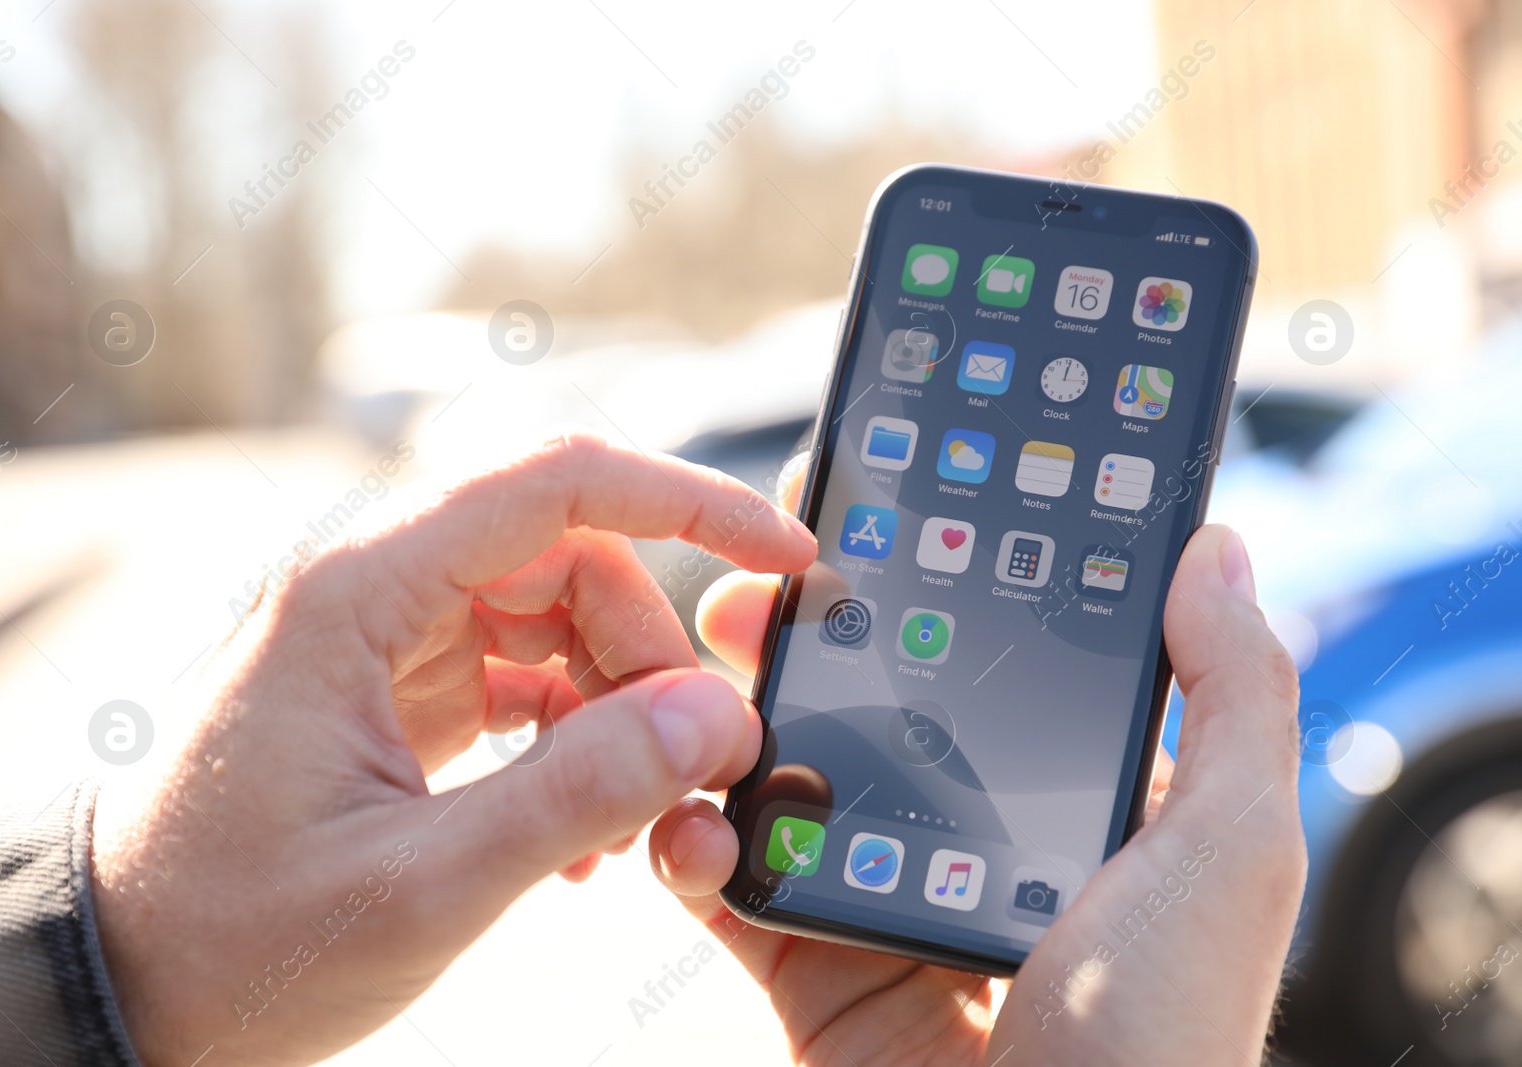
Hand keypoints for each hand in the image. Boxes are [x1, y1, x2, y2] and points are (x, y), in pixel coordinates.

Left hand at [87, 435, 816, 1065]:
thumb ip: (573, 794)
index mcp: (360, 593)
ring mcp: (385, 642)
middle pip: (570, 557)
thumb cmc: (233, 936)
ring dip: (618, 702)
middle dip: (650, 651)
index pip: (557, 484)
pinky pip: (522, 675)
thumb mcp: (420, 884)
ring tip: (631, 818)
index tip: (781, 555)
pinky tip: (583, 828)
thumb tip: (710, 718)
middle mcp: (374, 591)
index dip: (689, 501)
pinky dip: (574, 736)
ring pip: (555, 615)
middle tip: (692, 763)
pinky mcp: (395, 693)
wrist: (120, 982)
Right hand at [652, 459, 1304, 1064]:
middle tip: (753, 595)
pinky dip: (690, 850)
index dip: (936, 583)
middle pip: (873, 711)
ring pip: (787, 786)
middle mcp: (983, 844)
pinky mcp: (816, 973)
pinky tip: (684, 827)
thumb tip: (1214, 547)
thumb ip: (1233, 694)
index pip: (1001, 663)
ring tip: (697, 693)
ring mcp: (891, 904)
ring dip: (726, 731)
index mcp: (1081, 805)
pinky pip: (736, 892)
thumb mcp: (1228, 852)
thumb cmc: (1161, 1038)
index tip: (873, 512)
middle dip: (805, 643)